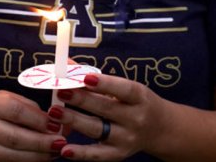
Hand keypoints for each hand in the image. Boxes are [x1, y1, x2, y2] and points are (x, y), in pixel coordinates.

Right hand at [0, 90, 68, 160]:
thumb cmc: (4, 110)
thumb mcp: (17, 101)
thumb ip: (37, 112)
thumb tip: (62, 125)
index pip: (16, 112)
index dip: (38, 120)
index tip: (56, 126)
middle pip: (14, 138)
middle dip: (41, 142)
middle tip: (60, 143)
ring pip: (11, 156)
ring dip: (37, 156)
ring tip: (54, 152)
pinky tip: (41, 159)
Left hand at [47, 73, 168, 160]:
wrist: (161, 129)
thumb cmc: (136, 102)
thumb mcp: (125, 87)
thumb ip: (96, 77)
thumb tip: (68, 64)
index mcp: (139, 97)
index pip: (123, 89)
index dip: (105, 84)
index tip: (85, 77)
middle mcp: (135, 118)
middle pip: (106, 108)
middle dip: (81, 99)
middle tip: (61, 90)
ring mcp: (127, 138)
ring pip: (97, 129)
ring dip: (74, 120)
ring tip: (55, 111)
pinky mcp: (118, 154)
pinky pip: (97, 155)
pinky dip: (81, 153)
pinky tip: (64, 149)